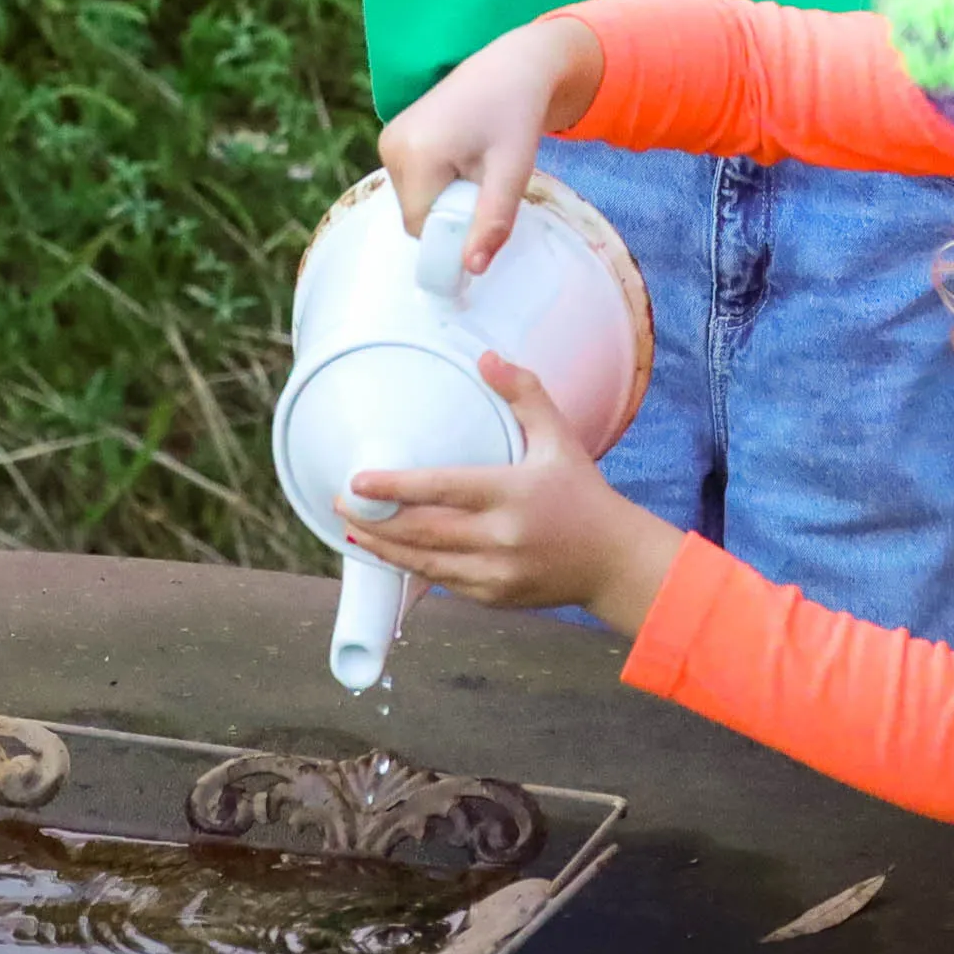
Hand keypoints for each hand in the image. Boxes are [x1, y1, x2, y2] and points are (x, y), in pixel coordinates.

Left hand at [345, 354, 683, 632]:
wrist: (612, 561)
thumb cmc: (583, 492)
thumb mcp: (559, 437)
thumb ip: (523, 393)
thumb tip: (486, 357)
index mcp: (512, 493)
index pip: (441, 489)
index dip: (395, 487)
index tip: (357, 483)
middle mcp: (501, 537)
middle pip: (422, 532)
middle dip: (375, 520)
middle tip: (340, 503)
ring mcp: (497, 573)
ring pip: (425, 563)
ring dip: (384, 549)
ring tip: (353, 530)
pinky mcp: (495, 597)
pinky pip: (444, 582)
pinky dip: (413, 569)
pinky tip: (392, 554)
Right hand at [379, 13, 604, 274]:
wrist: (511, 67)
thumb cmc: (516, 116)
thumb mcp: (512, 172)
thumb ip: (492, 220)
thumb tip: (472, 269)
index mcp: (416, 155)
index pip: (421, 226)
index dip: (453, 232)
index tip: (485, 212)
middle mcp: (391, 147)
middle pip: (415, 214)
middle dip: (450, 213)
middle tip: (486, 183)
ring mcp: (388, 139)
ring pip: (413, 200)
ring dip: (444, 197)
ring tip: (476, 165)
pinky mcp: (393, 136)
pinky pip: (411, 182)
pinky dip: (436, 182)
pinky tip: (461, 156)